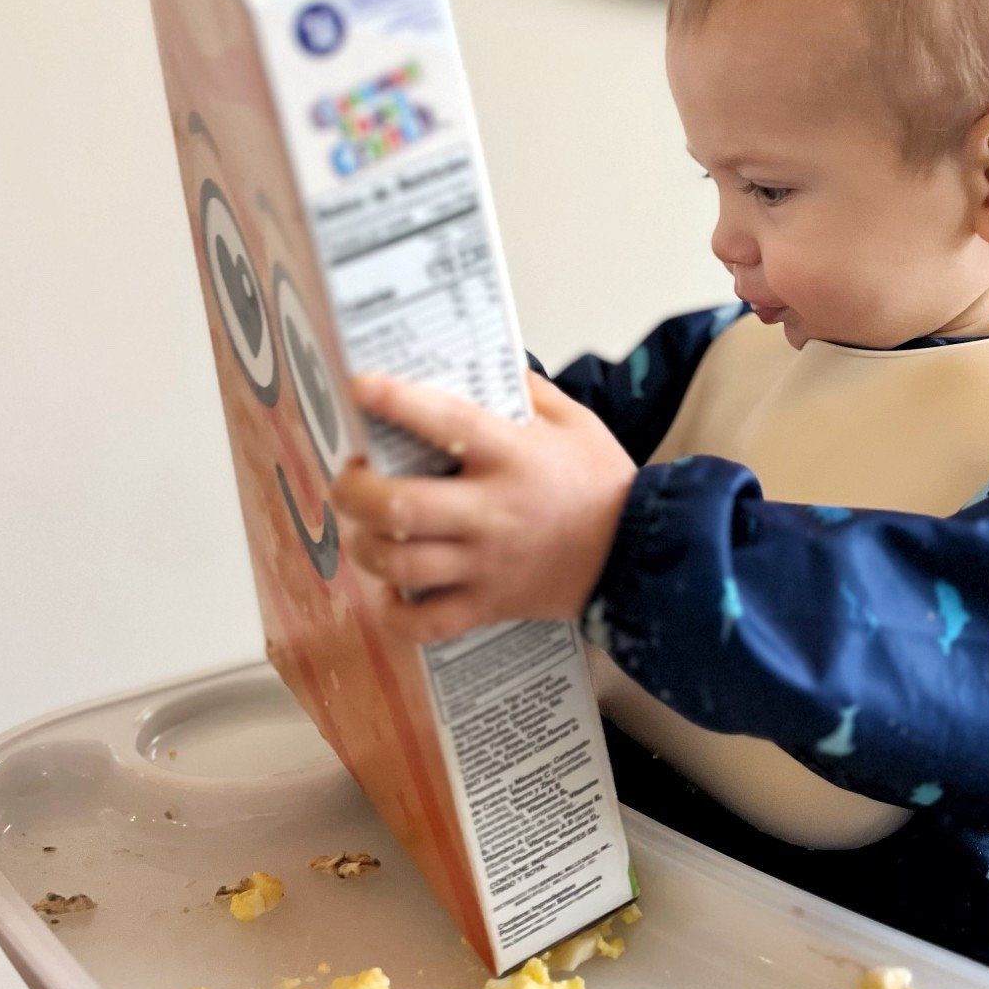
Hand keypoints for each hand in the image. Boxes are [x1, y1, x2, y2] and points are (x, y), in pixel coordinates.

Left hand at [331, 371, 637, 641]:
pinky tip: (390, 589)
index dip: (398, 403)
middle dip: (355, 490)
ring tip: (363, 528)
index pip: (447, 424)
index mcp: (513, 457)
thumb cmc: (600, 483)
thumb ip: (524, 391)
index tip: (362, 386)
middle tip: (349, 477)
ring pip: (400, 564)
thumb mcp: (573, 421)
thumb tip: (476, 365)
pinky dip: (395, 612)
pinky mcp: (489, 604)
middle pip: (401, 506)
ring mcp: (486, 564)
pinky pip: (426, 622)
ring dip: (365, 545)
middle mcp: (492, 512)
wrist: (639, 553)